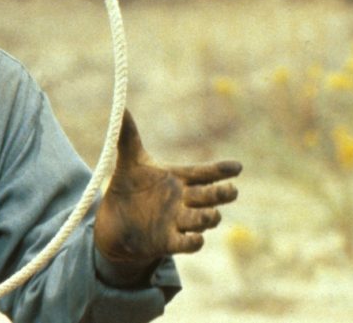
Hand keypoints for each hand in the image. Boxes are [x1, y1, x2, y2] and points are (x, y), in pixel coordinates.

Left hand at [95, 111, 241, 273]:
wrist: (115, 223)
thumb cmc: (128, 187)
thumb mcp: (129, 160)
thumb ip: (128, 135)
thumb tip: (121, 107)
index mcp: (179, 178)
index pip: (204, 173)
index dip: (220, 170)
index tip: (237, 167)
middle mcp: (184, 200)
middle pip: (211, 196)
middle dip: (223, 194)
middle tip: (230, 190)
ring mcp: (179, 222)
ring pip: (205, 220)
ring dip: (209, 218)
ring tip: (210, 213)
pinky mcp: (168, 242)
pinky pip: (188, 244)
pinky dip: (194, 242)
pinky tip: (196, 238)